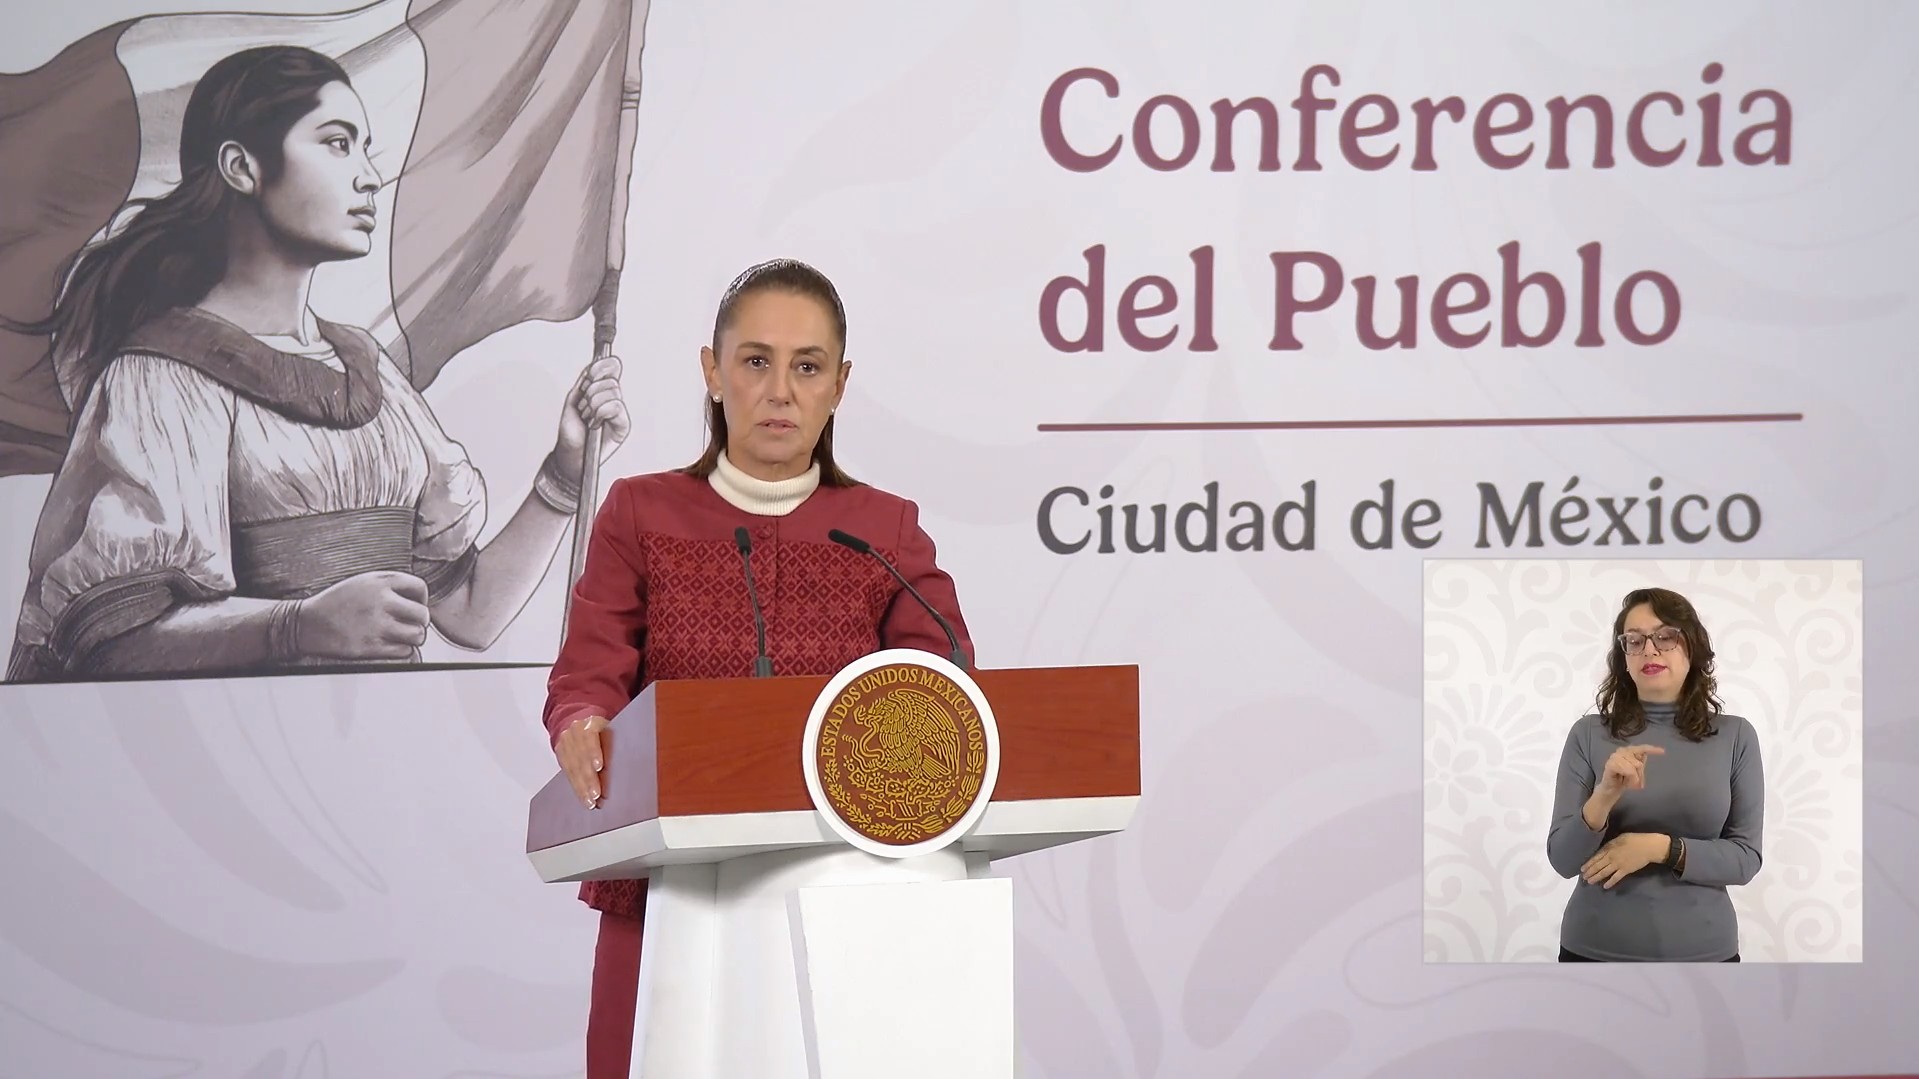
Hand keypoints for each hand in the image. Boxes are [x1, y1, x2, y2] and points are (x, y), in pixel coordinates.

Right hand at [296, 571, 430, 658]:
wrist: (306, 622)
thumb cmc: (337, 602)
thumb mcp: (363, 581)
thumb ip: (391, 586)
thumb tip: (419, 599)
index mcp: (380, 581)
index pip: (420, 587)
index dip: (421, 599)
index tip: (415, 605)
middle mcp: (381, 601)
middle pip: (422, 614)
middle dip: (419, 621)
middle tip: (410, 624)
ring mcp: (376, 624)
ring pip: (417, 634)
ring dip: (413, 637)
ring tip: (402, 636)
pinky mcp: (370, 646)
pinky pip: (404, 651)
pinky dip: (401, 650)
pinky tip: (390, 645)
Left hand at [552, 353, 629, 475]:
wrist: (571, 453)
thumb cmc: (571, 433)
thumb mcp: (572, 401)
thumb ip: (583, 382)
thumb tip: (592, 366)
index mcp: (601, 391)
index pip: (611, 369)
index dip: (602, 367)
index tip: (591, 374)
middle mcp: (612, 399)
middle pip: (610, 380)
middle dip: (591, 393)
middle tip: (584, 408)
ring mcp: (618, 412)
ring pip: (613, 393)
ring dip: (594, 406)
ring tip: (588, 418)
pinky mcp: (623, 424)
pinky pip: (616, 407)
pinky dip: (601, 413)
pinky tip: (595, 424)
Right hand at [555, 714, 609, 808]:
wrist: (578, 720)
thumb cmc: (601, 727)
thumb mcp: (610, 727)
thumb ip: (614, 741)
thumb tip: (627, 761)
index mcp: (589, 722)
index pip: (590, 737)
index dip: (593, 752)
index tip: (599, 766)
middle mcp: (574, 732)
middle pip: (581, 756)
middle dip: (588, 777)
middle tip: (597, 794)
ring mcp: (566, 743)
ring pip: (573, 768)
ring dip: (582, 787)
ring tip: (591, 802)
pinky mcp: (561, 754)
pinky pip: (568, 773)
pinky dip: (576, 787)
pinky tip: (583, 798)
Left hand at [1581, 833, 1667, 887]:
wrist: (1647, 847)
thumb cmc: (1634, 839)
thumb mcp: (1618, 838)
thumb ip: (1609, 845)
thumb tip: (1602, 850)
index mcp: (1609, 848)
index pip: (1595, 857)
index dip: (1588, 864)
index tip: (1582, 869)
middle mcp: (1611, 857)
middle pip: (1598, 866)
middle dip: (1590, 872)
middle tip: (1583, 878)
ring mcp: (1618, 864)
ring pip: (1604, 872)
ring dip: (1596, 878)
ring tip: (1589, 882)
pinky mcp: (1626, 870)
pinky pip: (1616, 878)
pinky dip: (1610, 882)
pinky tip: (1605, 886)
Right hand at [1598, 743, 1665, 794]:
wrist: (1611, 789)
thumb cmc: (1624, 779)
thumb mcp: (1636, 772)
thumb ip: (1640, 765)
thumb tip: (1640, 763)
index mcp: (1628, 751)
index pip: (1641, 748)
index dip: (1652, 749)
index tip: (1663, 752)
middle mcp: (1621, 751)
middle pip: (1638, 762)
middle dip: (1640, 774)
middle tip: (1637, 783)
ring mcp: (1614, 757)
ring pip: (1632, 766)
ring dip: (1634, 777)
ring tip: (1631, 784)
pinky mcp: (1610, 765)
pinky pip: (1625, 769)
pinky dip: (1628, 776)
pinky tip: (1625, 781)